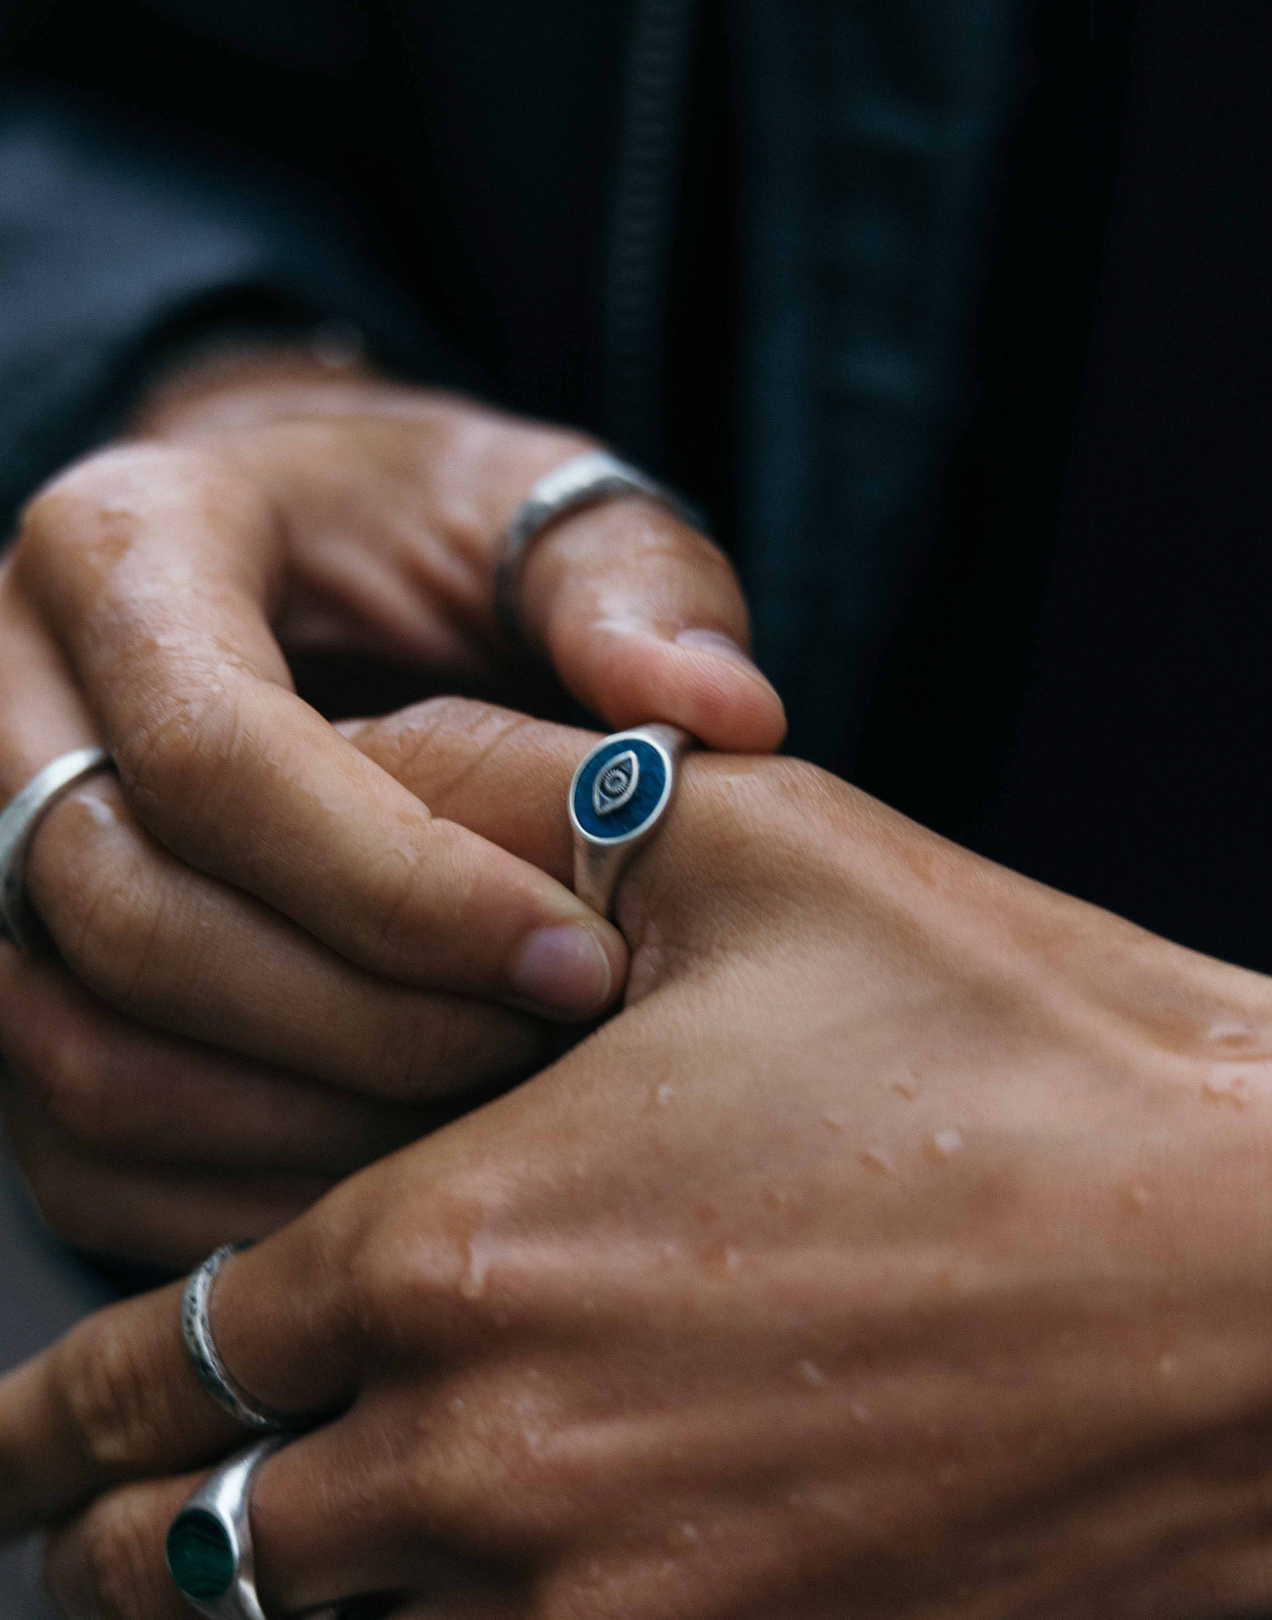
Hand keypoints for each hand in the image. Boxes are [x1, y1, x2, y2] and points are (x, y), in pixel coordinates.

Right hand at [0, 355, 783, 1265]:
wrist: (293, 570)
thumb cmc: (422, 537)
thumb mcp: (532, 513)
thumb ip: (625, 587)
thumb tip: (720, 713)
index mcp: (121, 548)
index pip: (216, 754)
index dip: (401, 885)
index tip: (576, 958)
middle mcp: (4, 702)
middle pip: (126, 913)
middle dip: (359, 1017)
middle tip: (550, 1045)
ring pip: (79, 1049)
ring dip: (296, 1122)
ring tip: (491, 1123)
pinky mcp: (7, 975)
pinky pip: (72, 1132)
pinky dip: (229, 1185)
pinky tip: (394, 1176)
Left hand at [5, 704, 1271, 1617]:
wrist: (1262, 1287)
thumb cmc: (1018, 1046)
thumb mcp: (760, 851)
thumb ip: (521, 802)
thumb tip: (367, 774)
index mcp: (469, 1247)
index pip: (165, 1360)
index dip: (59, 1399)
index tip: (10, 1429)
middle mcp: (498, 1468)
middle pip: (191, 1557)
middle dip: (104, 1529)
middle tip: (71, 1513)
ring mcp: (614, 1615)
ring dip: (232, 1616)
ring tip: (210, 1578)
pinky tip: (428, 1607)